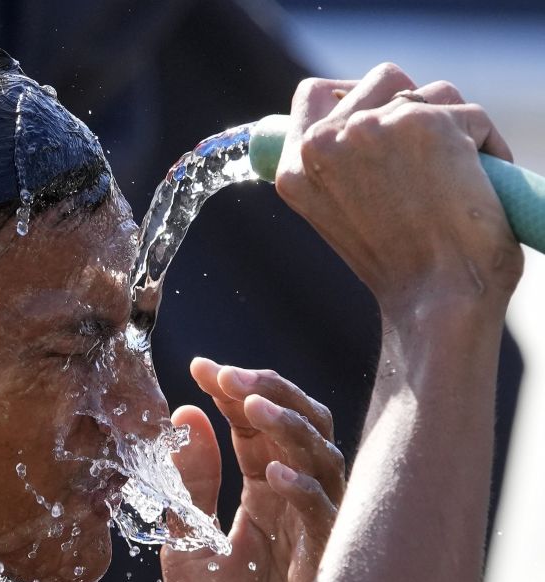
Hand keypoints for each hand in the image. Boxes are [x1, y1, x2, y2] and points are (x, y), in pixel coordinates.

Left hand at [161, 358, 344, 581]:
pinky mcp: (328, 568)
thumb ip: (190, 483)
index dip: (234, 393)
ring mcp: (318, 533)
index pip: (258, 429)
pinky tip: (269, 473)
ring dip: (289, 427)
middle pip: (304, 428)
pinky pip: (328, 516)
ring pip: (325, 460)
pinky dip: (302, 489)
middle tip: (228, 374)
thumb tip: (185, 414)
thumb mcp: (188, 543)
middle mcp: (299, 507)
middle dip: (269, 393)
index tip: (198, 367)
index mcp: (266, 497)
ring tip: (250, 405)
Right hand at [275, 64, 521, 313]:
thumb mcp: (343, 213)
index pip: (313, 95)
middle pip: (383, 79)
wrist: (435, 299)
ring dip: (454, 127)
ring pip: (433, 91)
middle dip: (415, 107)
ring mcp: (373, 128)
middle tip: (429, 156)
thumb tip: (360, 122)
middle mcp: (324, 142)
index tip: (382, 117)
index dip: (354, 96)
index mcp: (295, 169)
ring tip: (456, 182)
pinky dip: (489, 146)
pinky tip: (481, 188)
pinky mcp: (426, 123)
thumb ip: (340, 166)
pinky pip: (473, 114)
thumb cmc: (400, 269)